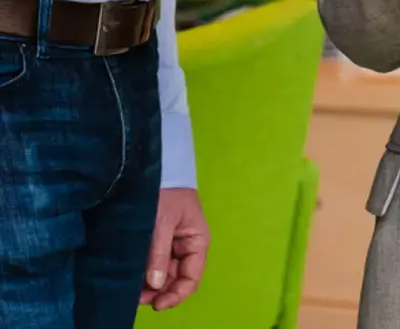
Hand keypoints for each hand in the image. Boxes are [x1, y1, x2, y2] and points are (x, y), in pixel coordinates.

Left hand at [140, 187, 209, 311]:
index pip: (191, 278)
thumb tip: (156, 285)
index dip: (176, 295)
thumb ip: (160, 253)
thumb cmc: (167, 189)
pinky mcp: (159, 237)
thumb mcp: (163, 220)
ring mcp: (172, 242)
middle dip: (159, 291)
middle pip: (176, 279)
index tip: (156, 304)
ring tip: (132, 289)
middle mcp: (186, 245)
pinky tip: (133, 275)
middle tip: (136, 297)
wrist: (158, 165)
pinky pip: (155, 261)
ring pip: (164, 272)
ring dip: (150, 283)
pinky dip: (145, 270)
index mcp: (197, 241)